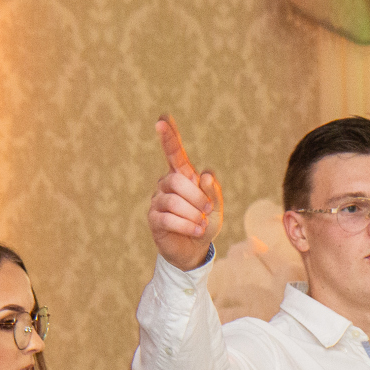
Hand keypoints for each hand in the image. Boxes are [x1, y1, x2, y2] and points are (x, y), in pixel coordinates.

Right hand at [148, 115, 223, 270]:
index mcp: (182, 176)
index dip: (168, 138)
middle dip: (196, 196)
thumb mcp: (215, 206)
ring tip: (202, 224)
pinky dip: (186, 225)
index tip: (161, 120)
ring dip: (193, 214)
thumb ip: (212, 190)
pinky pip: (167, 218)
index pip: (174, 154)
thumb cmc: (205, 222)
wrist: (195, 248)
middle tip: (208, 209)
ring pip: (173, 200)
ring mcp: (158, 201)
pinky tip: (196, 230)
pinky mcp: (154, 219)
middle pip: (176, 180)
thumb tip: (204, 175)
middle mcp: (166, 184)